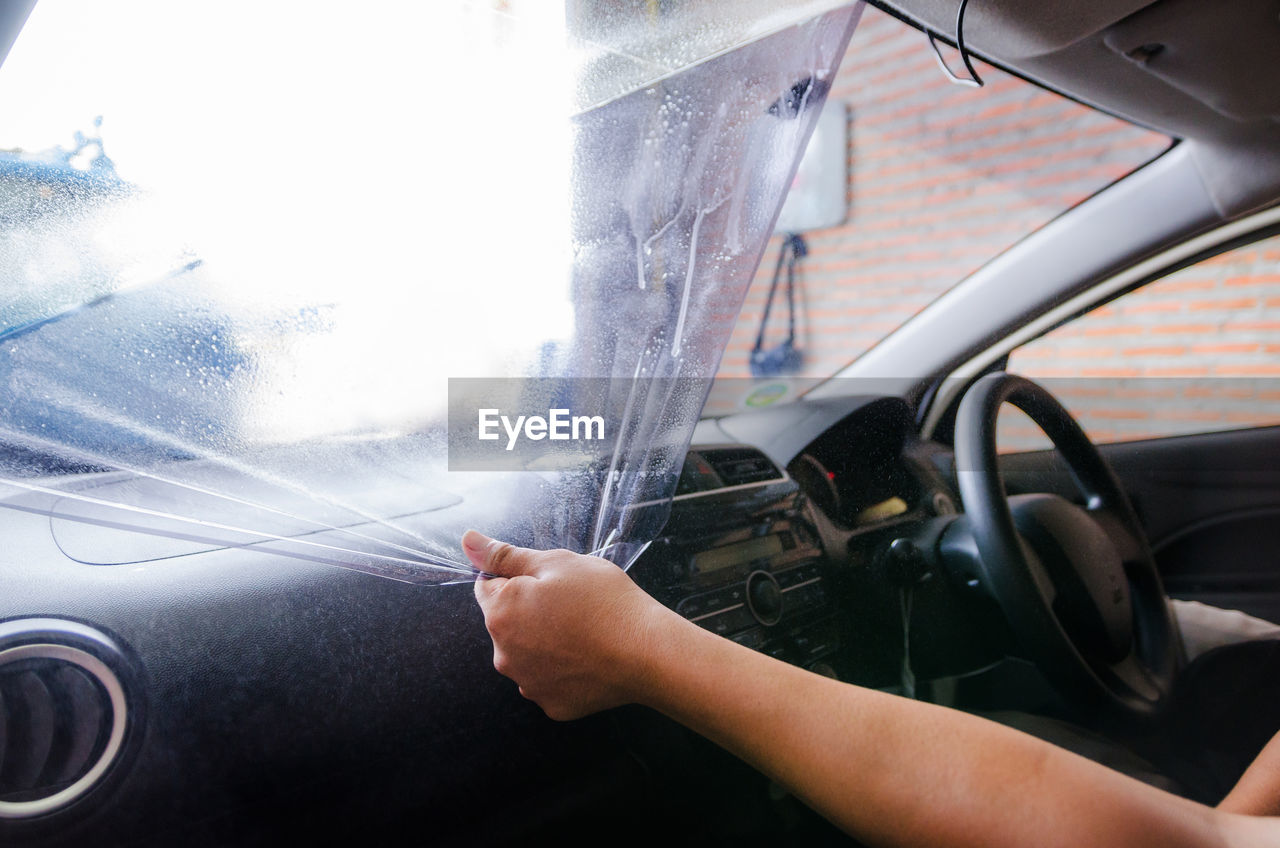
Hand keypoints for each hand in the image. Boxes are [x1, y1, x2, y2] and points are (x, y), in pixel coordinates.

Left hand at [464, 530, 679, 719]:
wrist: (646, 652)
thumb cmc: (604, 602)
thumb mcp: (556, 563)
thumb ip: (505, 555)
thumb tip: (469, 541)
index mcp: (500, 614)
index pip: (487, 587)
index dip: (517, 578)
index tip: (548, 582)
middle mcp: (504, 655)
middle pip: (508, 623)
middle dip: (530, 611)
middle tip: (572, 604)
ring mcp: (528, 684)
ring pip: (528, 653)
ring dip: (545, 641)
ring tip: (583, 631)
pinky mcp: (552, 705)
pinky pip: (550, 680)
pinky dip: (564, 669)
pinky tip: (589, 657)